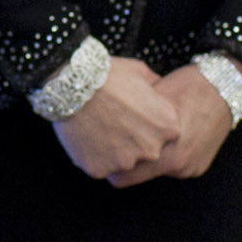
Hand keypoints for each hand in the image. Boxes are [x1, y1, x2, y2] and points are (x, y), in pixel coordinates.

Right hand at [55, 55, 187, 180]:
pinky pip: (99, 166)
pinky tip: (87, 136)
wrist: (74, 84)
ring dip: (114, 150)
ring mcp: (125, 162)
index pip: (167, 134)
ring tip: (99, 128)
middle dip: (135, 140)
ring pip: (123, 162)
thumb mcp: (141, 72)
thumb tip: (160, 90)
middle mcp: (151, 149)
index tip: (136, 115)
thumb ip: (157, 88)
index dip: (150, 124)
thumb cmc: (109, 75)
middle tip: (117, 122)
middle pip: (147, 151)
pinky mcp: (100, 169)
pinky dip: (94, 155)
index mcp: (167, 126)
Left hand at [109, 60, 239, 186]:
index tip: (103, 153)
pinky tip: (169, 137)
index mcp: (165, 154)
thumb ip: (130, 122)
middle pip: (139, 174)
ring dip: (150, 158)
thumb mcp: (152, 100)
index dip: (110, 165)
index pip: (123, 178)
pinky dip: (168, 155)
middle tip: (119, 143)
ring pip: (157, 170)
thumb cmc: (186, 87)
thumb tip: (101, 129)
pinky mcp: (200, 167)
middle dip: (129, 161)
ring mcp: (191, 169)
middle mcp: (179, 166)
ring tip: (148, 134)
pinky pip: (175, 166)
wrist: (227, 86)